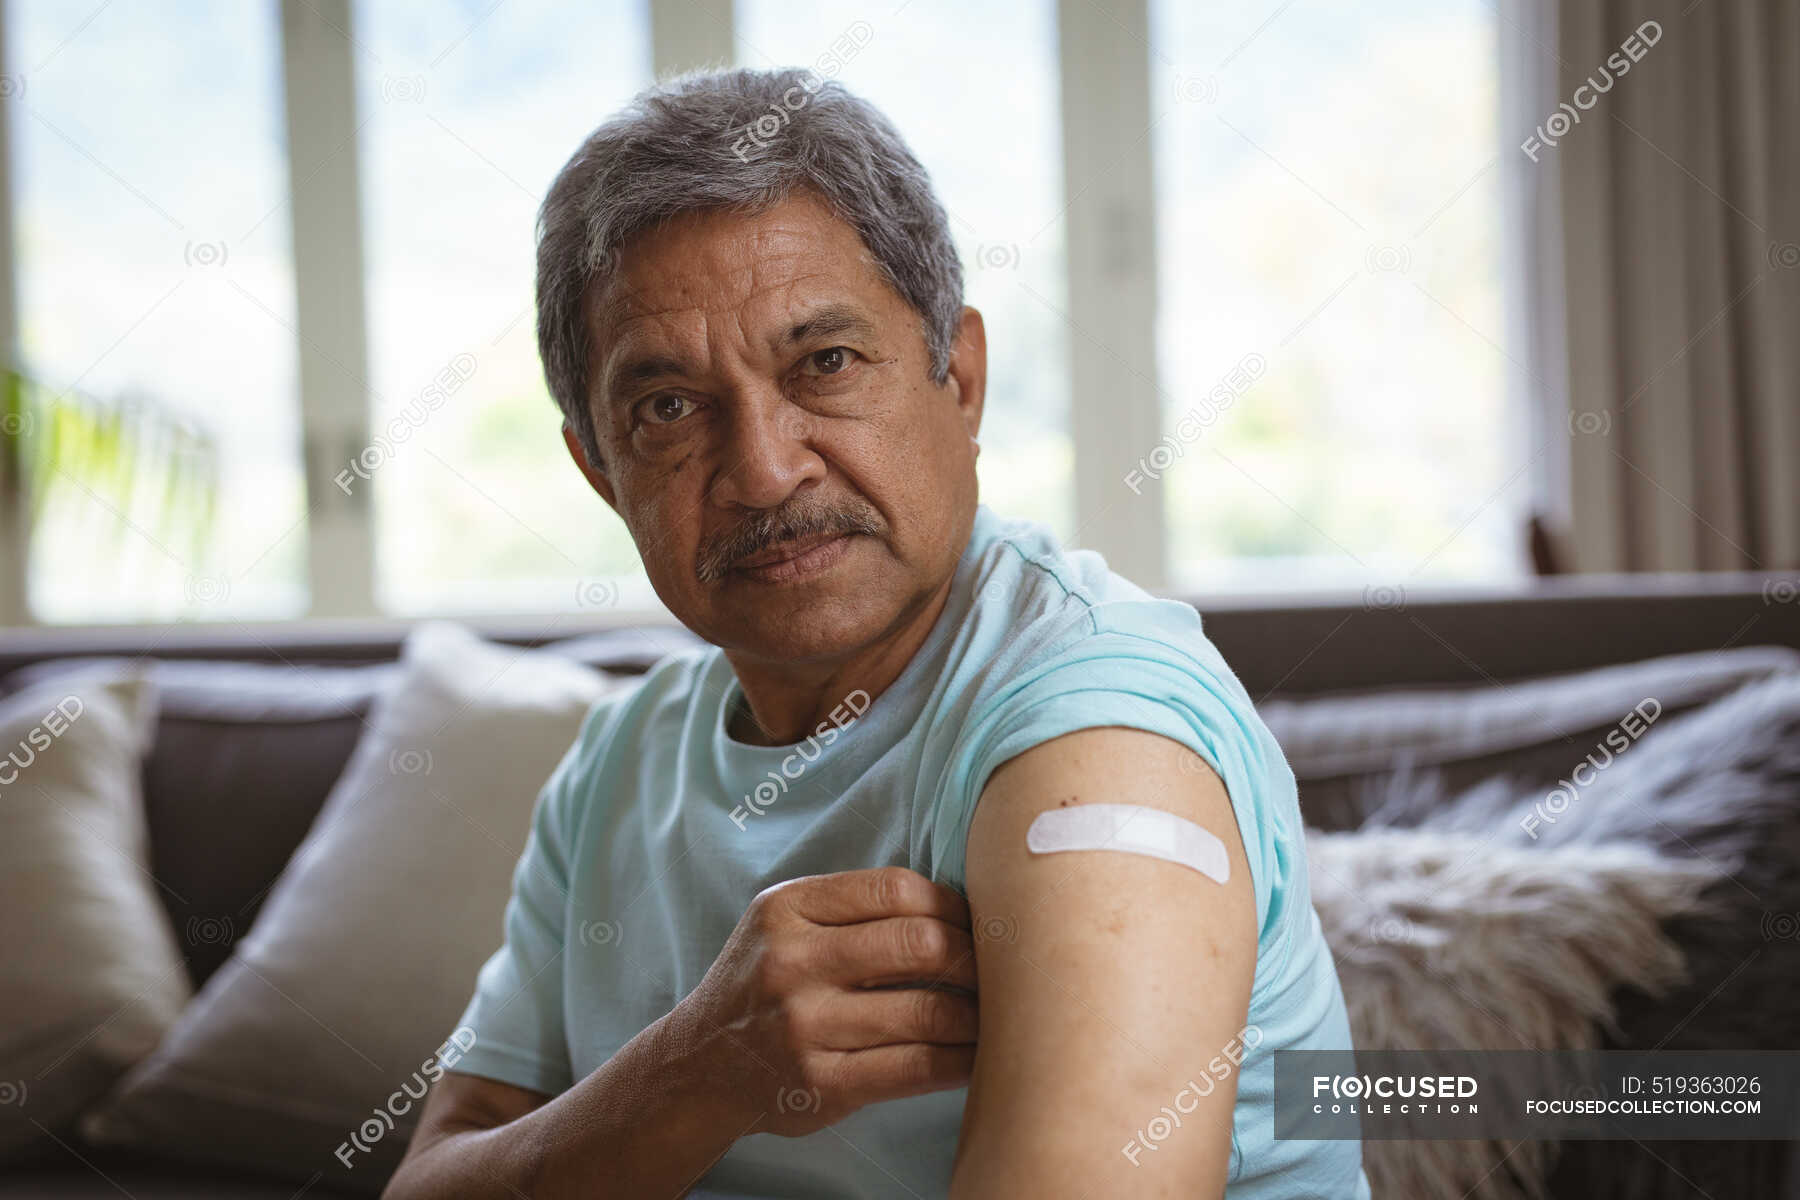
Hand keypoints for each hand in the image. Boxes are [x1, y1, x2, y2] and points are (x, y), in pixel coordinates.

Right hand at [673, 866, 978, 1135]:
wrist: (700, 1063)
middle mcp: (792, 963)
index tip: (973, 923)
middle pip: (920, 945)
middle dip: (973, 957)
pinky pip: (917, 1068)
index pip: (897, 889)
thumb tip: (960, 905)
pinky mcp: (822, 1084)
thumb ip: (853, 906)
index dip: (952, 904)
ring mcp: (804, 1027)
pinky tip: (975, 1054)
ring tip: (996, 1012)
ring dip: (978, 1014)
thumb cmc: (763, 981)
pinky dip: (961, 1061)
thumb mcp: (784, 921)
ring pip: (929, 1011)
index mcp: (787, 908)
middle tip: (996, 969)